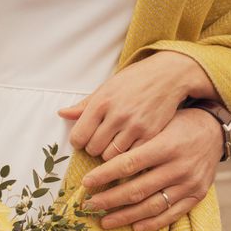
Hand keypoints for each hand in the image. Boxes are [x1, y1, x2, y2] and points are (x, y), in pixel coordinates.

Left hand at [57, 50, 219, 161]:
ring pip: (111, 156)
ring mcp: (134, 126)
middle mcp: (117, 114)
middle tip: (101, 142)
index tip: (84, 140)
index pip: (79, 136)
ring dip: (110, 154)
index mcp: (102, 102)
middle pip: (94, 148)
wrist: (168, 74)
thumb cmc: (134, 80)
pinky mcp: (150, 134)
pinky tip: (129, 147)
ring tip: (115, 144)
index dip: (78, 142)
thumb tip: (62, 114)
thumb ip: (85, 105)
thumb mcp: (107, 87)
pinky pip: (131, 156)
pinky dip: (127, 156)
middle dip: (94, 148)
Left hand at [80, 108, 223, 230]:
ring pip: (152, 206)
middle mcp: (179, 167)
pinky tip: (134, 226)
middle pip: (138, 189)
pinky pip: (172, 215)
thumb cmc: (179, 122)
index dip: (105, 175)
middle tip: (89, 205)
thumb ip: (130, 134)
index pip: (129, 164)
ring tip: (105, 221)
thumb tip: (93, 141)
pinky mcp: (197, 195)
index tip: (86, 182)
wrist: (215, 130)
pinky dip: (152, 223)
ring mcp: (190, 184)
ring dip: (125, 216)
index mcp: (166, 145)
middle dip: (109, 200)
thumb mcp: (157, 121)